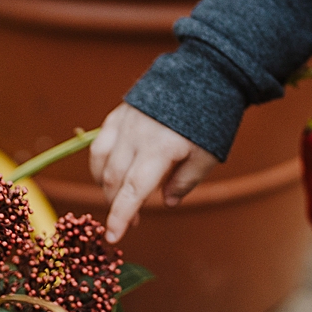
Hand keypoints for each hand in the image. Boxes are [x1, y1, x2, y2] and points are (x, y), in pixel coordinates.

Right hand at [88, 104, 218, 242]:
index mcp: (160, 149)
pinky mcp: (120, 113)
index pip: (133, 191)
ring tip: (120, 198)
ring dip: (106, 185)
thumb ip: (185, 182)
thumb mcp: (208, 156)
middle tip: (132, 221)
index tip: (112, 237)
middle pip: (114, 180)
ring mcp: (125, 123)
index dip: (120, 216)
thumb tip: (165, 202)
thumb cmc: (211, 117)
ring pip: (102, 162)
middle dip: (117, 205)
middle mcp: (137, 136)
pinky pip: (101, 143)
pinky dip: (100, 163)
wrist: (206, 73)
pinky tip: (108, 173)